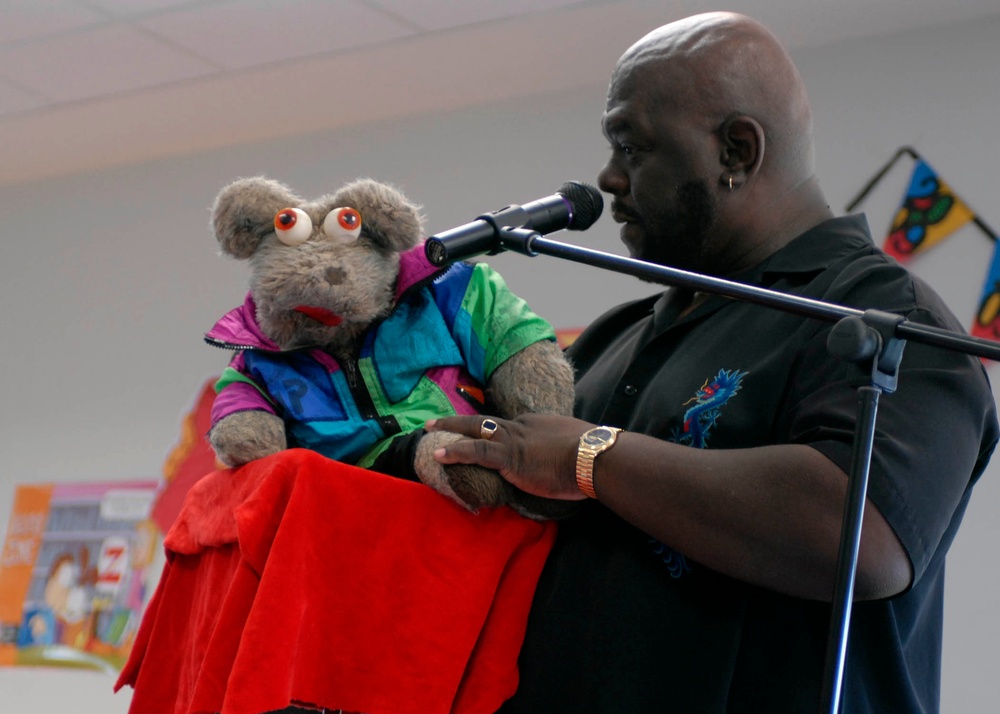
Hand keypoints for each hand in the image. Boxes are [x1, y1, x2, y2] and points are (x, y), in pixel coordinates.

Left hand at [425, 413, 595, 500]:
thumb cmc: (592, 458)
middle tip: (439, 420)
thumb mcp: (575, 449)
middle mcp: (521, 427)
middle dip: (460, 420)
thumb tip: (567, 467)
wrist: (594, 457)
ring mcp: (514, 440)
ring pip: (474, 429)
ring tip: (430, 429)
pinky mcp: (509, 456)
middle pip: (485, 421)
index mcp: (537, 424)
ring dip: (449, 428)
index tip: (481, 437)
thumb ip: (564, 455)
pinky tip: (439, 453)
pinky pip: (476, 451)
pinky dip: (456, 450)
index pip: (508, 427)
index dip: (492, 432)